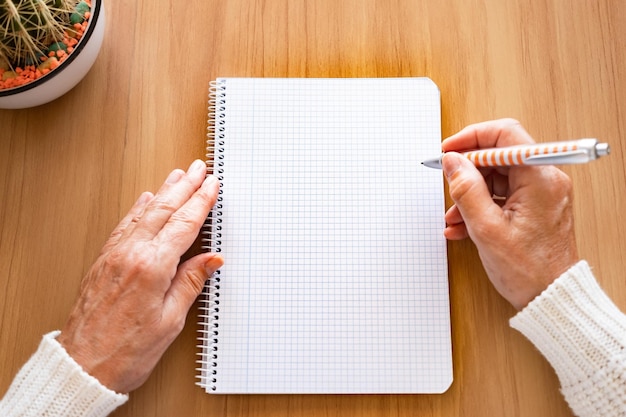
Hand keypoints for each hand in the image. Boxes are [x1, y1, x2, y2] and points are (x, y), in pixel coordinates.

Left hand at [57, 160, 223, 392]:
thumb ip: (190, 283)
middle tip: (199, 168)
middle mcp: (131, 254)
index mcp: (152, 268)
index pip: (184, 225)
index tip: (212, 186)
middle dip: (185, 186)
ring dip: (163, 191)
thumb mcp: (170, 320)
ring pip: (144, 213)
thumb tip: (211, 259)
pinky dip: (138, 209)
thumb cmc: (126, 351)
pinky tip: (145, 200)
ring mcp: (114, 255)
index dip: (201, 202)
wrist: (83, 366)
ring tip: (178, 176)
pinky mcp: (104, 261)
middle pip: (164, 210)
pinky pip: (125, 226)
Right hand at [441, 119, 578, 309]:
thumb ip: (466, 189)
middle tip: (447, 183)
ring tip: (453, 218)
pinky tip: (463, 226)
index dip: (472, 138)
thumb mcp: (486, 228)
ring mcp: (541, 194)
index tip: (450, 150)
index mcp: (540, 178)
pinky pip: (503, 196)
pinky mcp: (535, 208)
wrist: (551, 298)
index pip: (505, 135)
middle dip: (468, 173)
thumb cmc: (529, 270)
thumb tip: (453, 162)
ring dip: (470, 195)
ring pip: (497, 179)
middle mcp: (545, 180)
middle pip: (499, 158)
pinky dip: (481, 207)